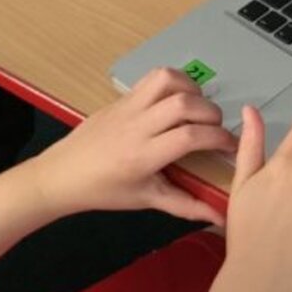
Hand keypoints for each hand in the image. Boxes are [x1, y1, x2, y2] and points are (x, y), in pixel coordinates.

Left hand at [24, 67, 234, 224]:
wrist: (62, 175)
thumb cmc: (103, 190)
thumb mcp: (146, 200)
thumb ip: (186, 206)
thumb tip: (219, 215)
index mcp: (142, 157)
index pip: (189, 137)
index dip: (218, 138)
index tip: (230, 146)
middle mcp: (136, 127)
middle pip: (184, 104)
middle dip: (211, 113)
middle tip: (216, 128)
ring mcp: (128, 107)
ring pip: (168, 81)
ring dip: (193, 90)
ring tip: (199, 109)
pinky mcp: (122, 97)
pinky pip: (153, 77)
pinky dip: (175, 80)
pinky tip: (180, 98)